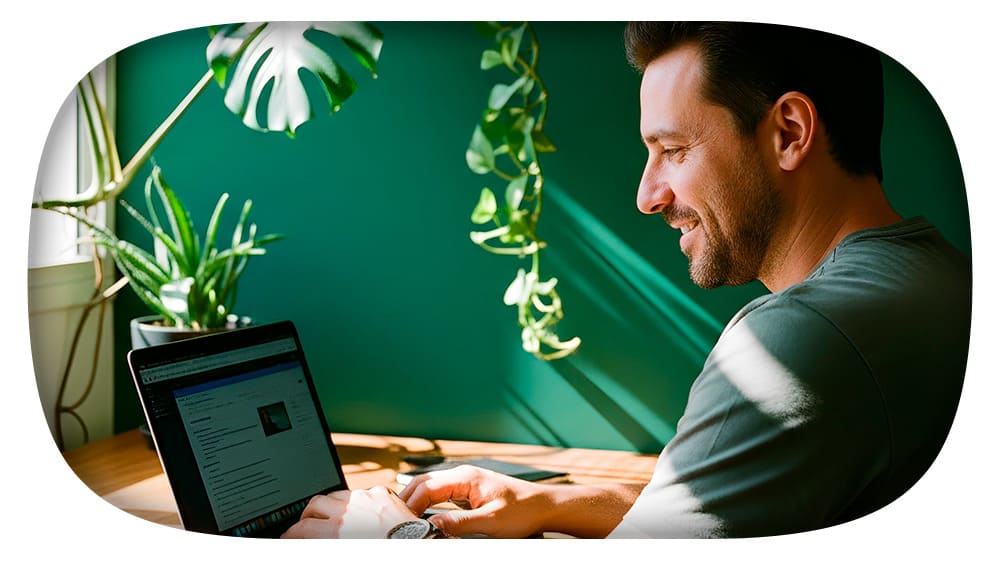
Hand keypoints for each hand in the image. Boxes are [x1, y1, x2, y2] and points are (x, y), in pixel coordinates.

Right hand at [281, 486, 419, 538]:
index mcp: (336, 530)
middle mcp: (350, 509)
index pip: (301, 528)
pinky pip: (364, 492)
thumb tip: (310, 539)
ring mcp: (367, 498)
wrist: (418, 547)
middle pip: (315, 504)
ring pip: (338, 494)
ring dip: (332, 505)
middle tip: (306, 525)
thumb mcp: (346, 551)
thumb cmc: (386, 554)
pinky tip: (362, 512)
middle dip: (307, 515)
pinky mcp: (384, 493)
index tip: (288, 537)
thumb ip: (326, 542)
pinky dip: (359, 501)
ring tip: (333, 517)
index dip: (290, 534)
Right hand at [398, 464, 552, 537]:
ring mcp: (464, 482)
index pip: (426, 487)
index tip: (400, 523)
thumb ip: (460, 523)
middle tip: (393, 522)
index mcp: (466, 477)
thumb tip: (432, 526)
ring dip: (414, 501)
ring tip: (402, 520)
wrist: (543, 506)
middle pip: (422, 484)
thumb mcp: (491, 522)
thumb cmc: (523, 510)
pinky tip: (420, 516)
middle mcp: (462, 475)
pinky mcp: (467, 491)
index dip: (410, 505)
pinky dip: (426, 503)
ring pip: (429, 488)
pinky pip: (439, 494)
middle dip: (406, 501)